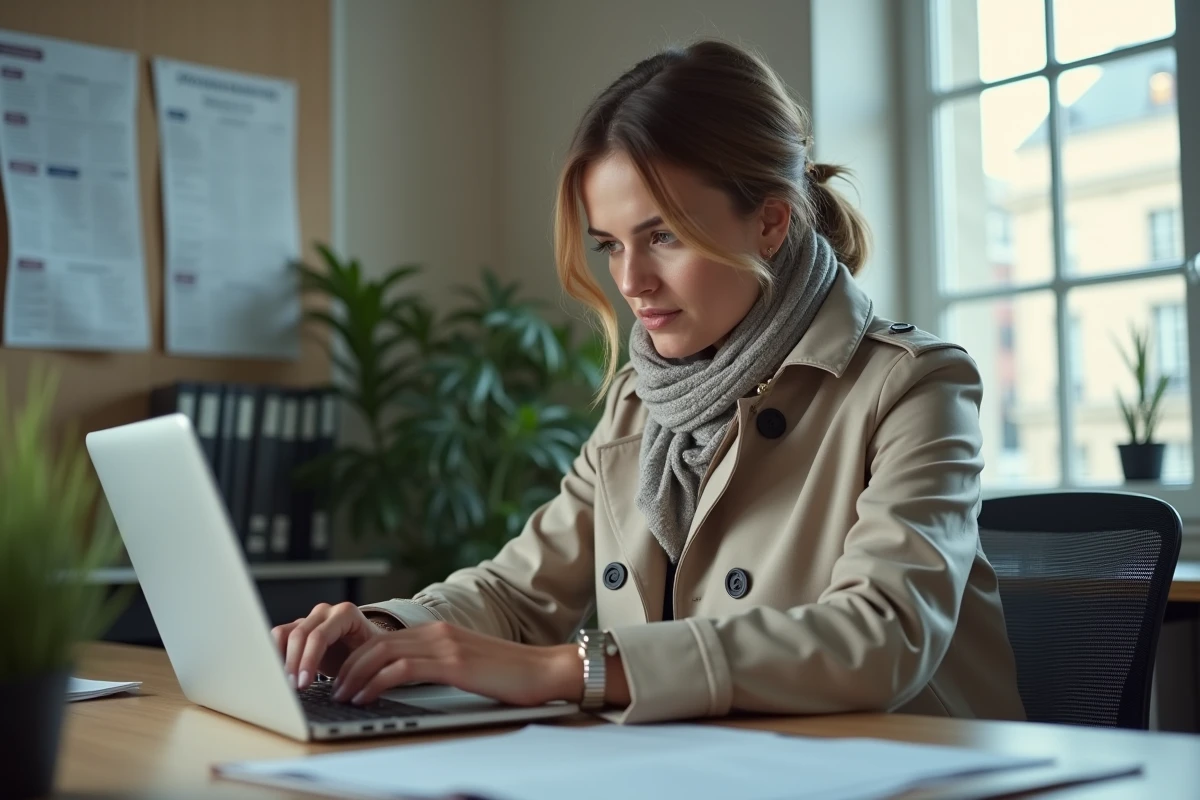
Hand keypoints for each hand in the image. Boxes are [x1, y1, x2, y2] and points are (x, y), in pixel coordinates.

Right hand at [270, 602, 384, 690]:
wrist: (365, 648)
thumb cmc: (368, 654)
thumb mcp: (366, 659)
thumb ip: (353, 667)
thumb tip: (341, 688)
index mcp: (346, 614)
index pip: (319, 636)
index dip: (308, 661)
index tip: (304, 684)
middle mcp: (325, 612)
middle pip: (299, 635)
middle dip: (293, 664)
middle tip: (293, 688)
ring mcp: (309, 618)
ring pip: (282, 633)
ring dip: (280, 659)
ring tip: (286, 682)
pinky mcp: (296, 628)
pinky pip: (278, 637)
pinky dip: (275, 655)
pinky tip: (281, 674)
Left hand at [331, 621, 582, 706]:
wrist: (546, 670)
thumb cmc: (511, 675)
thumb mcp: (466, 665)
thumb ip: (437, 665)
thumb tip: (406, 681)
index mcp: (438, 631)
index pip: (383, 639)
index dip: (355, 658)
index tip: (340, 678)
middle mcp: (437, 632)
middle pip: (375, 643)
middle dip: (346, 667)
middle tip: (330, 689)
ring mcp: (444, 645)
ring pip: (382, 654)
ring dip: (354, 676)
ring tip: (340, 696)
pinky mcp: (452, 662)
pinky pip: (401, 669)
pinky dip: (376, 682)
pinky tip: (365, 696)